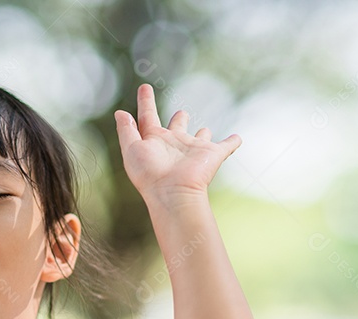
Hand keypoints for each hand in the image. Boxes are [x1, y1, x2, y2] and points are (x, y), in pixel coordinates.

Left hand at [114, 83, 241, 202]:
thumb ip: (126, 130)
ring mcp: (193, 150)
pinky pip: (226, 146)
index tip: (144, 87)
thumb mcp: (131, 149)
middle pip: (177, 128)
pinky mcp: (212, 155)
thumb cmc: (149, 174)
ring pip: (200, 138)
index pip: (148, 117)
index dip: (145, 101)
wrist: (173, 193)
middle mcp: (174, 144)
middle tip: (181, 113)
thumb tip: (120, 112)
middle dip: (179, 119)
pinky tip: (237, 138)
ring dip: (203, 134)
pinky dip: (233, 142)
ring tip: (205, 129)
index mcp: (154, 141)